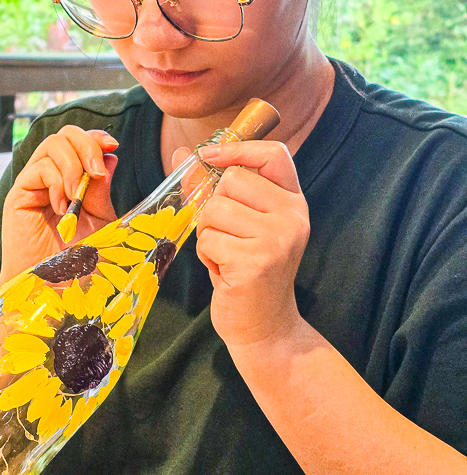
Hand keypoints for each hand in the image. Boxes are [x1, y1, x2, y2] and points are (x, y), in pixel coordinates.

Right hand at [0, 125, 118, 280]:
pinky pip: (40, 168)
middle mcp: (50, 177)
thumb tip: (110, 156)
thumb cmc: (76, 262)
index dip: (95, 136)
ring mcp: (33, 184)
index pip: (79, 141)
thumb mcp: (100, 221)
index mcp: (70, 180)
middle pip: (64, 134)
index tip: (113, 145)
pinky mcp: (19, 195)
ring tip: (77, 197)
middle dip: (86, 146)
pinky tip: (61, 208)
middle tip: (96, 173)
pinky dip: (57, 182)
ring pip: (52, 145)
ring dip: (73, 167)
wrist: (52, 290)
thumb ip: (102, 190)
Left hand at [182, 140, 309, 346]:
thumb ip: (214, 187)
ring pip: (214, 210)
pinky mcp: (255, 262)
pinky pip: (208, 239)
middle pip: (231, 181)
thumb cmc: (247, 270)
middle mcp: (292, 217)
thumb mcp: (239, 223)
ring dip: (208, 234)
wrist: (264, 326)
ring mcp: (277, 239)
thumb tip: (182, 152)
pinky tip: (224, 273)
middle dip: (215, 208)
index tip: (208, 155)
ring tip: (226, 256)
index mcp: (293, 202)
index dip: (238, 148)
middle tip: (228, 238)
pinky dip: (207, 256)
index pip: (274, 154)